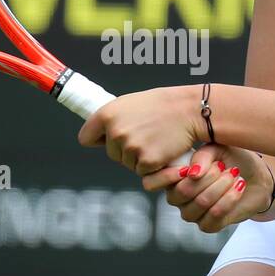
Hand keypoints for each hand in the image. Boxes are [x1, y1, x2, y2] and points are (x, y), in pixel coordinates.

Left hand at [77, 85, 201, 175]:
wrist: (189, 110)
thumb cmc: (162, 105)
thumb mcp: (129, 104)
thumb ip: (112, 119)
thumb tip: (100, 135)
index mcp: (107, 114)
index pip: (86, 138)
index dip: (98, 140)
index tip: (106, 140)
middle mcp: (115, 131)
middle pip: (111, 154)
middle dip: (125, 150)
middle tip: (144, 135)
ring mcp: (130, 147)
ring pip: (127, 164)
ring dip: (139, 158)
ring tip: (154, 140)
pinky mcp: (146, 161)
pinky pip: (143, 171)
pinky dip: (152, 165)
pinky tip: (161, 149)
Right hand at [140, 144, 273, 232]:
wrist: (255, 176)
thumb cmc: (231, 159)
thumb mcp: (217, 149)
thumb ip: (202, 156)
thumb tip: (193, 172)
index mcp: (172, 177)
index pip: (154, 182)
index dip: (169, 175)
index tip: (190, 166)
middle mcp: (177, 197)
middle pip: (183, 192)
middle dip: (208, 177)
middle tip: (224, 166)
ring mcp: (192, 213)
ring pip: (201, 203)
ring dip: (221, 187)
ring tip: (234, 174)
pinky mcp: (208, 225)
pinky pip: (214, 216)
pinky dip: (229, 199)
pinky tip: (239, 187)